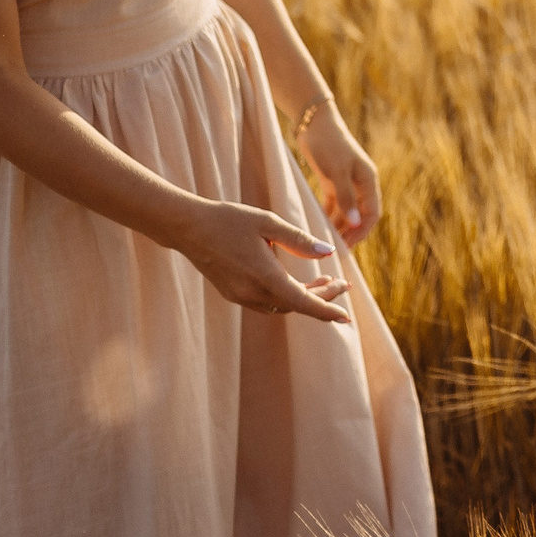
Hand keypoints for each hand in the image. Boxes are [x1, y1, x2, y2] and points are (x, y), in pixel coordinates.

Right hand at [168, 198, 354, 324]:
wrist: (188, 227)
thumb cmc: (229, 220)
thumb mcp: (268, 223)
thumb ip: (299, 240)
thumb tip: (329, 252)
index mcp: (264, 275)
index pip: (303, 302)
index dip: (327, 310)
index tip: (346, 316)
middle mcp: (252, 292)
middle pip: (296, 304)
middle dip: (322, 298)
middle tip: (343, 284)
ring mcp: (240, 296)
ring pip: (282, 305)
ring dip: (305, 298)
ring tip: (327, 282)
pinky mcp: (233, 293)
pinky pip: (267, 303)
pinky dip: (286, 296)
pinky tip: (296, 283)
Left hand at [299, 106, 383, 245]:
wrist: (313, 122)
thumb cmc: (328, 144)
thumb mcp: (336, 171)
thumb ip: (346, 198)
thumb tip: (355, 225)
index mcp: (368, 180)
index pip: (372, 214)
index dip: (362, 232)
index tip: (347, 247)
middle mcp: (360, 183)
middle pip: (360, 216)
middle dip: (351, 234)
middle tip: (335, 250)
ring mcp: (347, 182)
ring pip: (347, 212)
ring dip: (340, 227)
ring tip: (327, 242)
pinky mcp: (332, 181)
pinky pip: (335, 205)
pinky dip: (329, 216)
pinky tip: (320, 226)